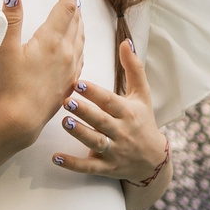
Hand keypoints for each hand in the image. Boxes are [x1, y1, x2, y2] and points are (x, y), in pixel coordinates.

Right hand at [0, 0, 85, 149]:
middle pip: (75, 20)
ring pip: (80, 36)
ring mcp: (71, 67)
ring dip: (78, 20)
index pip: (66, 7)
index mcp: (51, 40)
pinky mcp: (71, 79)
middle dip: (74, 2)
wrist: (23, 118)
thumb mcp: (7, 50)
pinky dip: (79, 39)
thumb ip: (12, 21)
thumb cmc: (12, 84)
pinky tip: (75, 43)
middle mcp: (66, 51)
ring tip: (76, 12)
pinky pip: (81, 53)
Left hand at [50, 36, 167, 182]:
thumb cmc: (143, 121)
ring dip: (79, 134)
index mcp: (128, 112)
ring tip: (63, 122)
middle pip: (102, 121)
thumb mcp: (142, 96)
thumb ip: (133, 69)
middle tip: (65, 101)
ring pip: (95, 143)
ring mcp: (114, 151)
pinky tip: (55, 158)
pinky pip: (89, 167)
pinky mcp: (106, 168)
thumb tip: (126, 41)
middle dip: (85, 112)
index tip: (78, 82)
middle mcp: (121, 132)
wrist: (153, 161)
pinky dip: (72, 164)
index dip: (95, 93)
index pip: (111, 101)